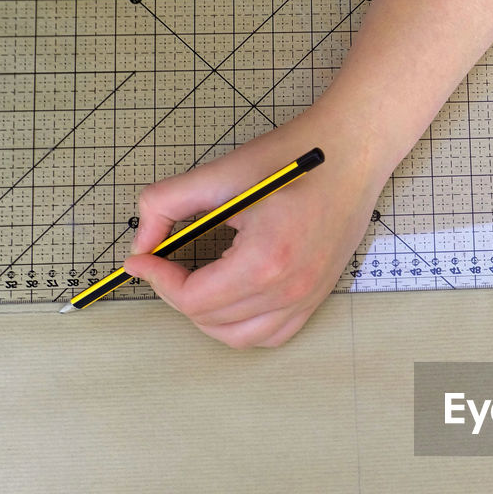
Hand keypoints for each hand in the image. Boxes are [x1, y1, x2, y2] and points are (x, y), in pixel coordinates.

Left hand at [123, 109, 390, 347]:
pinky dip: (242, 327)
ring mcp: (307, 298)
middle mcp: (290, 289)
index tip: (142, 259)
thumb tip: (141, 243)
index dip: (158, 280)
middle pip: (211, 320)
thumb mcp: (221, 174)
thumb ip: (166, 204)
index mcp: (266, 260)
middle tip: (165, 264)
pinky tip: (229, 299)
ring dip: (206, 317)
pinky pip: (272, 335)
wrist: (351, 156)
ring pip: (239, 337)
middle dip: (176, 294)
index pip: (194, 299)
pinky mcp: (316, 297)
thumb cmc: (295, 160)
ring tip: (193, 284)